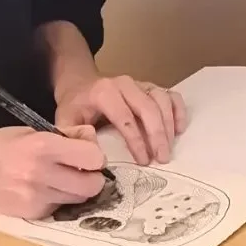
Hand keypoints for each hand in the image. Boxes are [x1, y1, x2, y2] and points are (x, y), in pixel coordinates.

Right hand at [0, 127, 108, 219]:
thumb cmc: (2, 145)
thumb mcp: (33, 131)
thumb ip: (65, 136)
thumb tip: (91, 138)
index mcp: (43, 146)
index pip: (92, 158)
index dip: (95, 158)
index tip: (88, 156)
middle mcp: (41, 173)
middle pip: (92, 186)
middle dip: (92, 179)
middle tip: (82, 172)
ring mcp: (36, 197)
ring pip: (79, 200)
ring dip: (76, 190)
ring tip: (60, 180)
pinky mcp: (32, 213)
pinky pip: (60, 208)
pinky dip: (58, 200)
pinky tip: (42, 190)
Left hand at [55, 74, 187, 165]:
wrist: (81, 86)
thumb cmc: (75, 107)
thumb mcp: (66, 120)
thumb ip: (73, 135)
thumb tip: (93, 151)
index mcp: (104, 92)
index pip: (125, 117)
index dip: (136, 140)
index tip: (143, 161)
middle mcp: (125, 84)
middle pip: (148, 108)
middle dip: (157, 135)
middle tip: (162, 159)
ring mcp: (140, 83)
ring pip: (162, 100)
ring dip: (169, 126)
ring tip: (168, 149)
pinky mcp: (150, 87)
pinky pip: (171, 95)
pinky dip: (178, 111)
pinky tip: (179, 130)